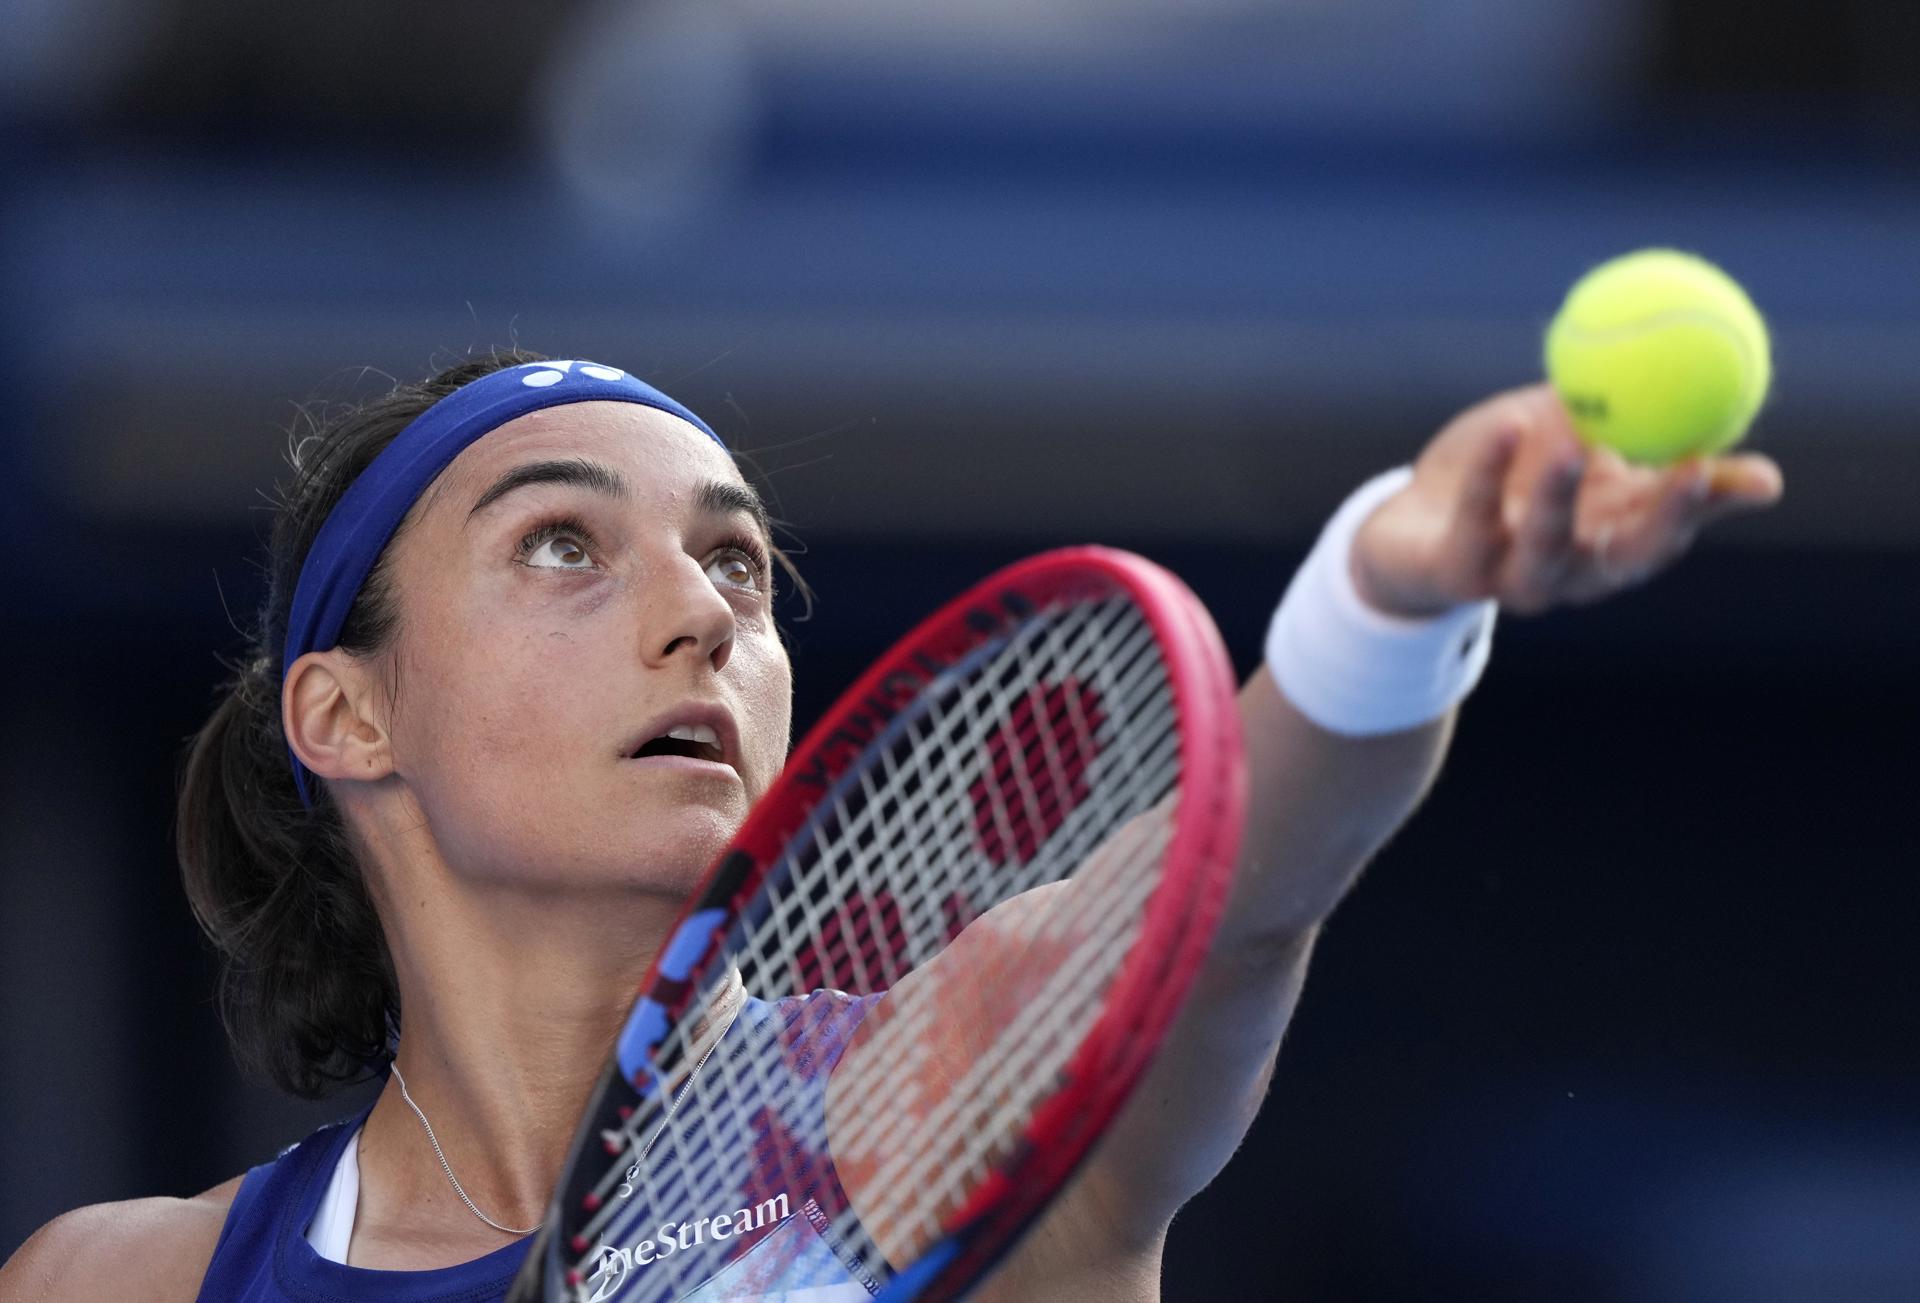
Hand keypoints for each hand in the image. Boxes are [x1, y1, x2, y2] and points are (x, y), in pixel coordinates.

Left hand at [1350, 383, 1784, 618]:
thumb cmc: (1507, 478)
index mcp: (1610, 543)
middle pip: (1628, 557)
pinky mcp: (1456, 571)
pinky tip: (1506, 424)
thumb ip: (1634, 425)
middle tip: (1689, 467)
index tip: (1751, 468)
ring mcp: (1513, 578)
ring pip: (1546, 550)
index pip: (1672, 529)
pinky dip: (1488, 473)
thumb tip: (1713, 384)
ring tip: (1575, 447)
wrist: (1410, 527)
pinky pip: (1474, 522)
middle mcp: (1572, 572)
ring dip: (1563, 501)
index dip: (1709, 503)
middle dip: (1664, 520)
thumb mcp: (1576, 442)